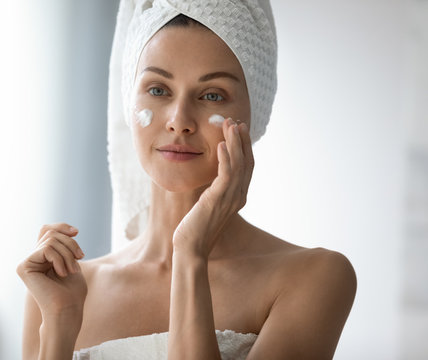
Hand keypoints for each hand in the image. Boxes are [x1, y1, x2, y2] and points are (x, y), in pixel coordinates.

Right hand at [17, 223, 87, 316]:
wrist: (67, 309)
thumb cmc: (73, 291)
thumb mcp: (72, 261)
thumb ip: (64, 245)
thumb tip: (65, 229)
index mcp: (43, 257)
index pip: (47, 230)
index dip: (61, 227)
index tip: (76, 232)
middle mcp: (32, 259)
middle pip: (51, 234)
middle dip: (70, 244)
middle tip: (79, 258)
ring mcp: (26, 263)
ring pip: (50, 240)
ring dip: (67, 254)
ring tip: (72, 270)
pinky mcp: (24, 266)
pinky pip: (46, 249)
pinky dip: (59, 259)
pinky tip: (62, 273)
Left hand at [173, 118, 253, 257]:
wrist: (191, 248)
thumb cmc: (196, 228)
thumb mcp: (208, 205)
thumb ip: (214, 191)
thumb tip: (211, 180)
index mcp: (238, 197)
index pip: (246, 167)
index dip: (244, 147)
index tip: (239, 130)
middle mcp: (238, 197)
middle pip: (247, 162)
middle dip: (242, 140)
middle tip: (236, 122)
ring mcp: (230, 199)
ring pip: (238, 165)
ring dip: (235, 143)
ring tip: (230, 125)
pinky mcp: (218, 200)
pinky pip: (226, 174)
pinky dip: (225, 158)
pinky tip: (221, 144)